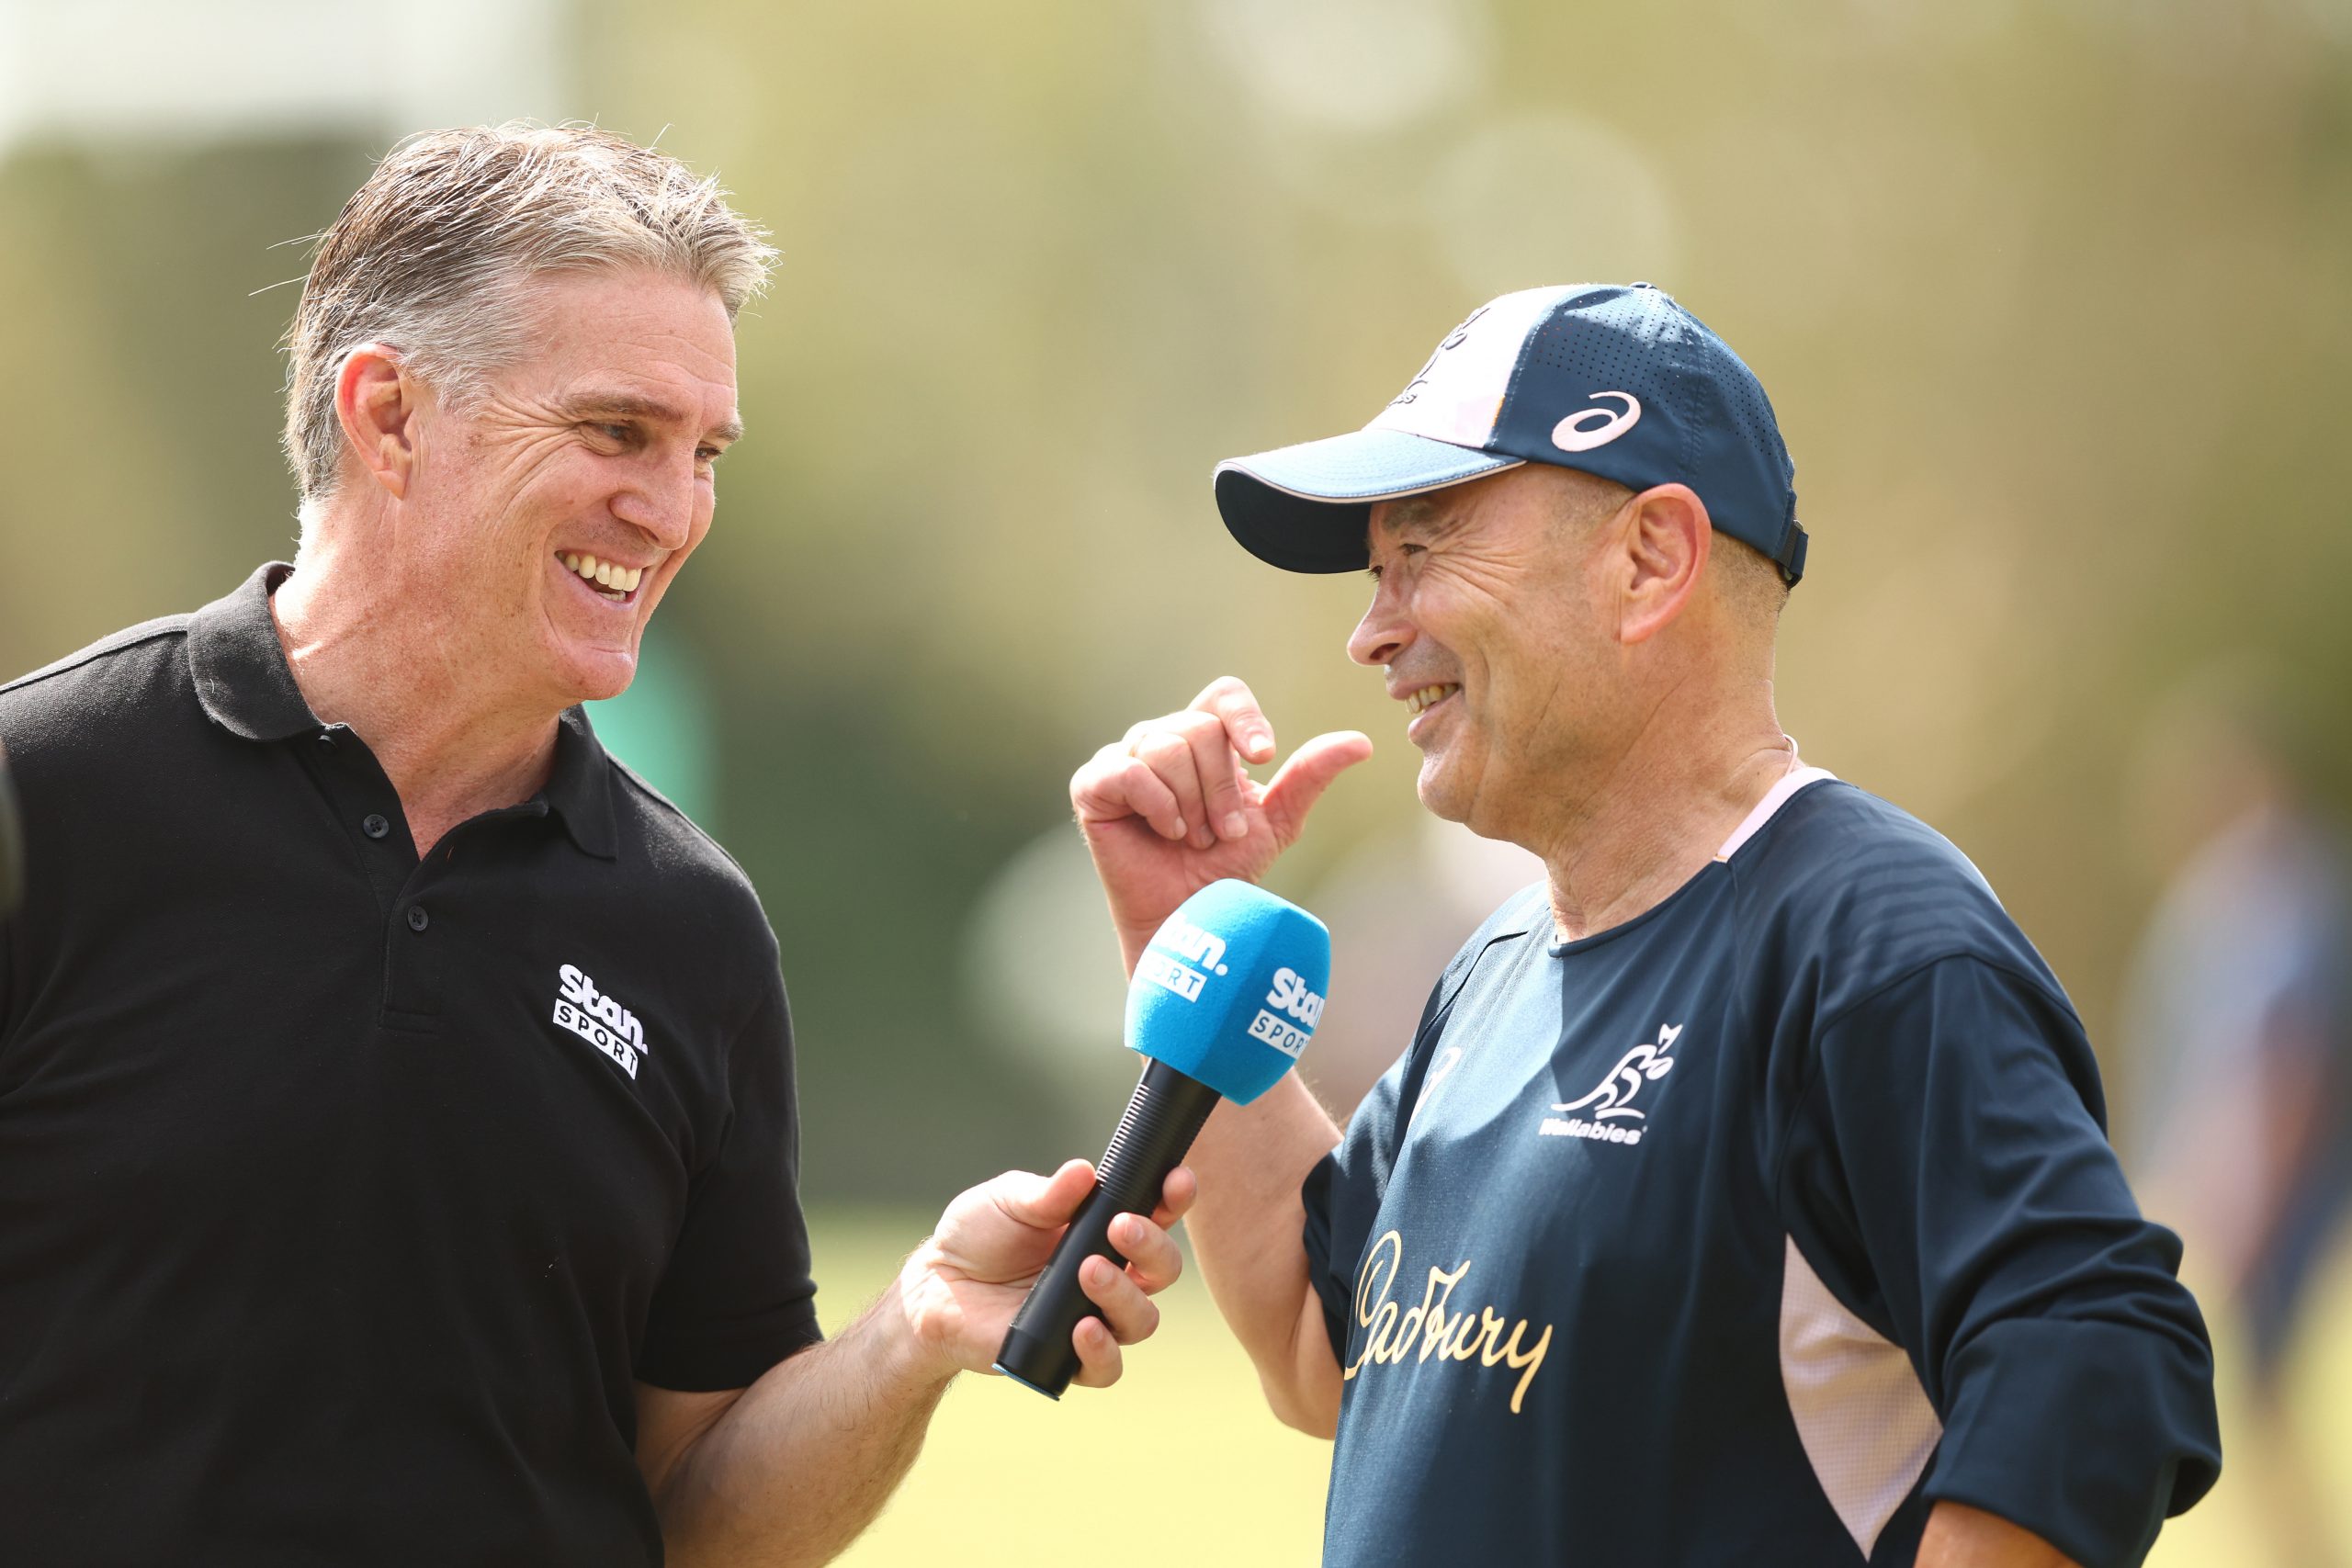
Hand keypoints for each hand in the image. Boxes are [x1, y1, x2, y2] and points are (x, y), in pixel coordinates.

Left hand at [896, 1160, 1197, 1388]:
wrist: (934, 1286)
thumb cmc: (979, 1235)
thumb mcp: (1010, 1200)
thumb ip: (1049, 1193)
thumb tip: (1085, 1172)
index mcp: (1105, 1230)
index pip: (1157, 1215)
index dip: (1175, 1199)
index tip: (1177, 1180)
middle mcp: (1111, 1275)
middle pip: (1163, 1269)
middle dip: (1152, 1246)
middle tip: (1120, 1226)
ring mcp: (1094, 1318)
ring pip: (1142, 1319)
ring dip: (1124, 1294)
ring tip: (1089, 1271)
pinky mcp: (1069, 1359)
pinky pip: (1108, 1368)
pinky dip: (1102, 1350)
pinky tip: (1083, 1329)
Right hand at [1071, 676, 1371, 964]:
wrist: (1188, 919)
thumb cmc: (1226, 869)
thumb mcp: (1277, 820)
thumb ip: (1311, 776)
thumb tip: (1361, 742)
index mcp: (1205, 737)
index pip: (1224, 695)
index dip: (1245, 719)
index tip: (1265, 757)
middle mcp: (1162, 738)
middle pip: (1200, 727)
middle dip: (1221, 788)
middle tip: (1220, 832)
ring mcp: (1123, 758)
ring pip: (1167, 747)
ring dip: (1192, 804)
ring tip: (1192, 837)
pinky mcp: (1093, 785)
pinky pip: (1130, 771)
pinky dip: (1158, 805)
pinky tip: (1165, 831)